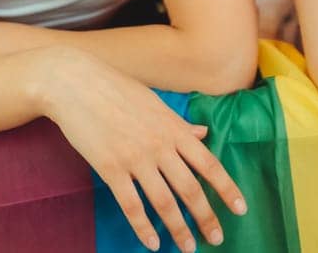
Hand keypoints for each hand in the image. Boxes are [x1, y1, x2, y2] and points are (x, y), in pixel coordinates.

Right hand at [36, 48, 246, 251]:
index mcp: (173, 128)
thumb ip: (179, 122)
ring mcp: (135, 158)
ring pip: (164, 202)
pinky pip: (131, 205)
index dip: (227, 189)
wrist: (76, 82)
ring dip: (179, 229)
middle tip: (216, 238)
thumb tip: (202, 133)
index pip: (209, 164)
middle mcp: (160, 145)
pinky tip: (152, 243)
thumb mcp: (154, 102)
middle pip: (190, 189)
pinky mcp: (111, 168)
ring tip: (187, 248)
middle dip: (206, 217)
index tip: (241, 209)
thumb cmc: (116, 88)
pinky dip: (143, 227)